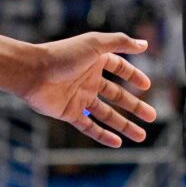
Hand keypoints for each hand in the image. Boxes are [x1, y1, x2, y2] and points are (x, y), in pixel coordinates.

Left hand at [18, 31, 155, 149]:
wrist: (33, 72)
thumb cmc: (63, 54)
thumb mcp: (95, 44)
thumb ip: (120, 43)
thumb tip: (144, 44)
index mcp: (95, 61)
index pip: (120, 68)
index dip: (134, 76)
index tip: (147, 86)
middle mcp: (89, 79)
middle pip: (118, 95)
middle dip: (136, 106)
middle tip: (153, 117)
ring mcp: (80, 97)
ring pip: (107, 114)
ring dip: (124, 125)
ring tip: (142, 136)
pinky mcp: (70, 113)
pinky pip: (89, 127)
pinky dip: (103, 135)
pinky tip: (117, 143)